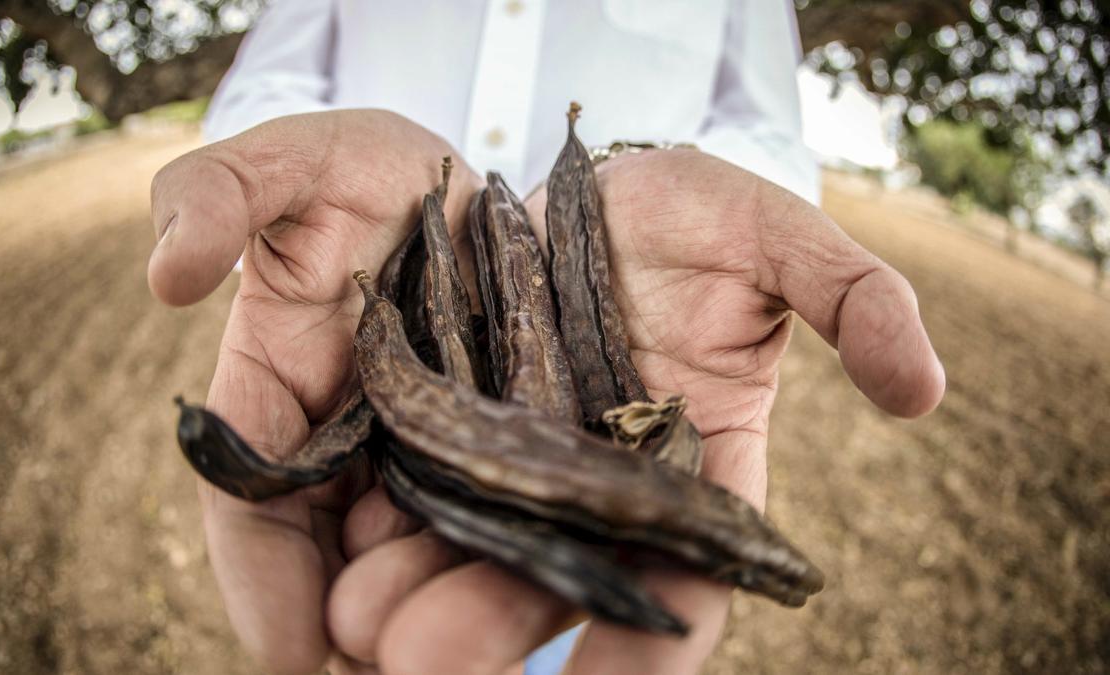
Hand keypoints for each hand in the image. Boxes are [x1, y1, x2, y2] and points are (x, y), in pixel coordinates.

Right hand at [148, 110, 481, 673]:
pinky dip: (535, 567)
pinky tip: (561, 605)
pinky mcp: (523, 451)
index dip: (259, 576)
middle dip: (361, 614)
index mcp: (287, 400)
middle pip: (350, 551)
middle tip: (391, 666)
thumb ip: (220, 194)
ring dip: (448, 611)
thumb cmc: (367, 170)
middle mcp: (362, 447)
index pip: (256, 501)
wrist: (470, 181)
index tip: (284, 648)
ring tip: (465, 662)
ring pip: (437, 550)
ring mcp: (444, 455)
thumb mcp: (295, 160)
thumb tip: (168, 276)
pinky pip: (523, 519)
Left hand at [325, 150, 944, 673]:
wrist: (582, 180)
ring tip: (362, 627)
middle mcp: (600, 484)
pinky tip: (335, 557)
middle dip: (495, 628)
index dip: (655, 642)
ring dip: (421, 594)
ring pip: (472, 545)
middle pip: (556, 577)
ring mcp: (519, 458)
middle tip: (425, 666)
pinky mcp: (447, 418)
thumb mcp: (776, 236)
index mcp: (694, 466)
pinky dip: (379, 524)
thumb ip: (854, 299)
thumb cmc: (690, 212)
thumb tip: (923, 392)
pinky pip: (413, 483)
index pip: (686, 580)